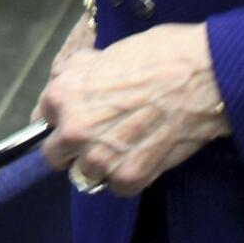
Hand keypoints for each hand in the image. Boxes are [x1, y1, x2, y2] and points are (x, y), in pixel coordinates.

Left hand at [35, 22, 229, 197]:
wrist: (201, 75)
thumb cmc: (154, 54)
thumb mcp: (100, 55)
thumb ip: (75, 76)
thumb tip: (62, 86)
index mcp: (62, 94)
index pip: (42, 120)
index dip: (61, 119)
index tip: (76, 119)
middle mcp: (74, 129)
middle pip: (55, 156)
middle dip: (73, 148)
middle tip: (99, 137)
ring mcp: (100, 156)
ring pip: (86, 175)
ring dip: (102, 165)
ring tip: (126, 146)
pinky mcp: (131, 176)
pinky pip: (117, 188)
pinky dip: (129, 178)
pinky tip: (143, 157)